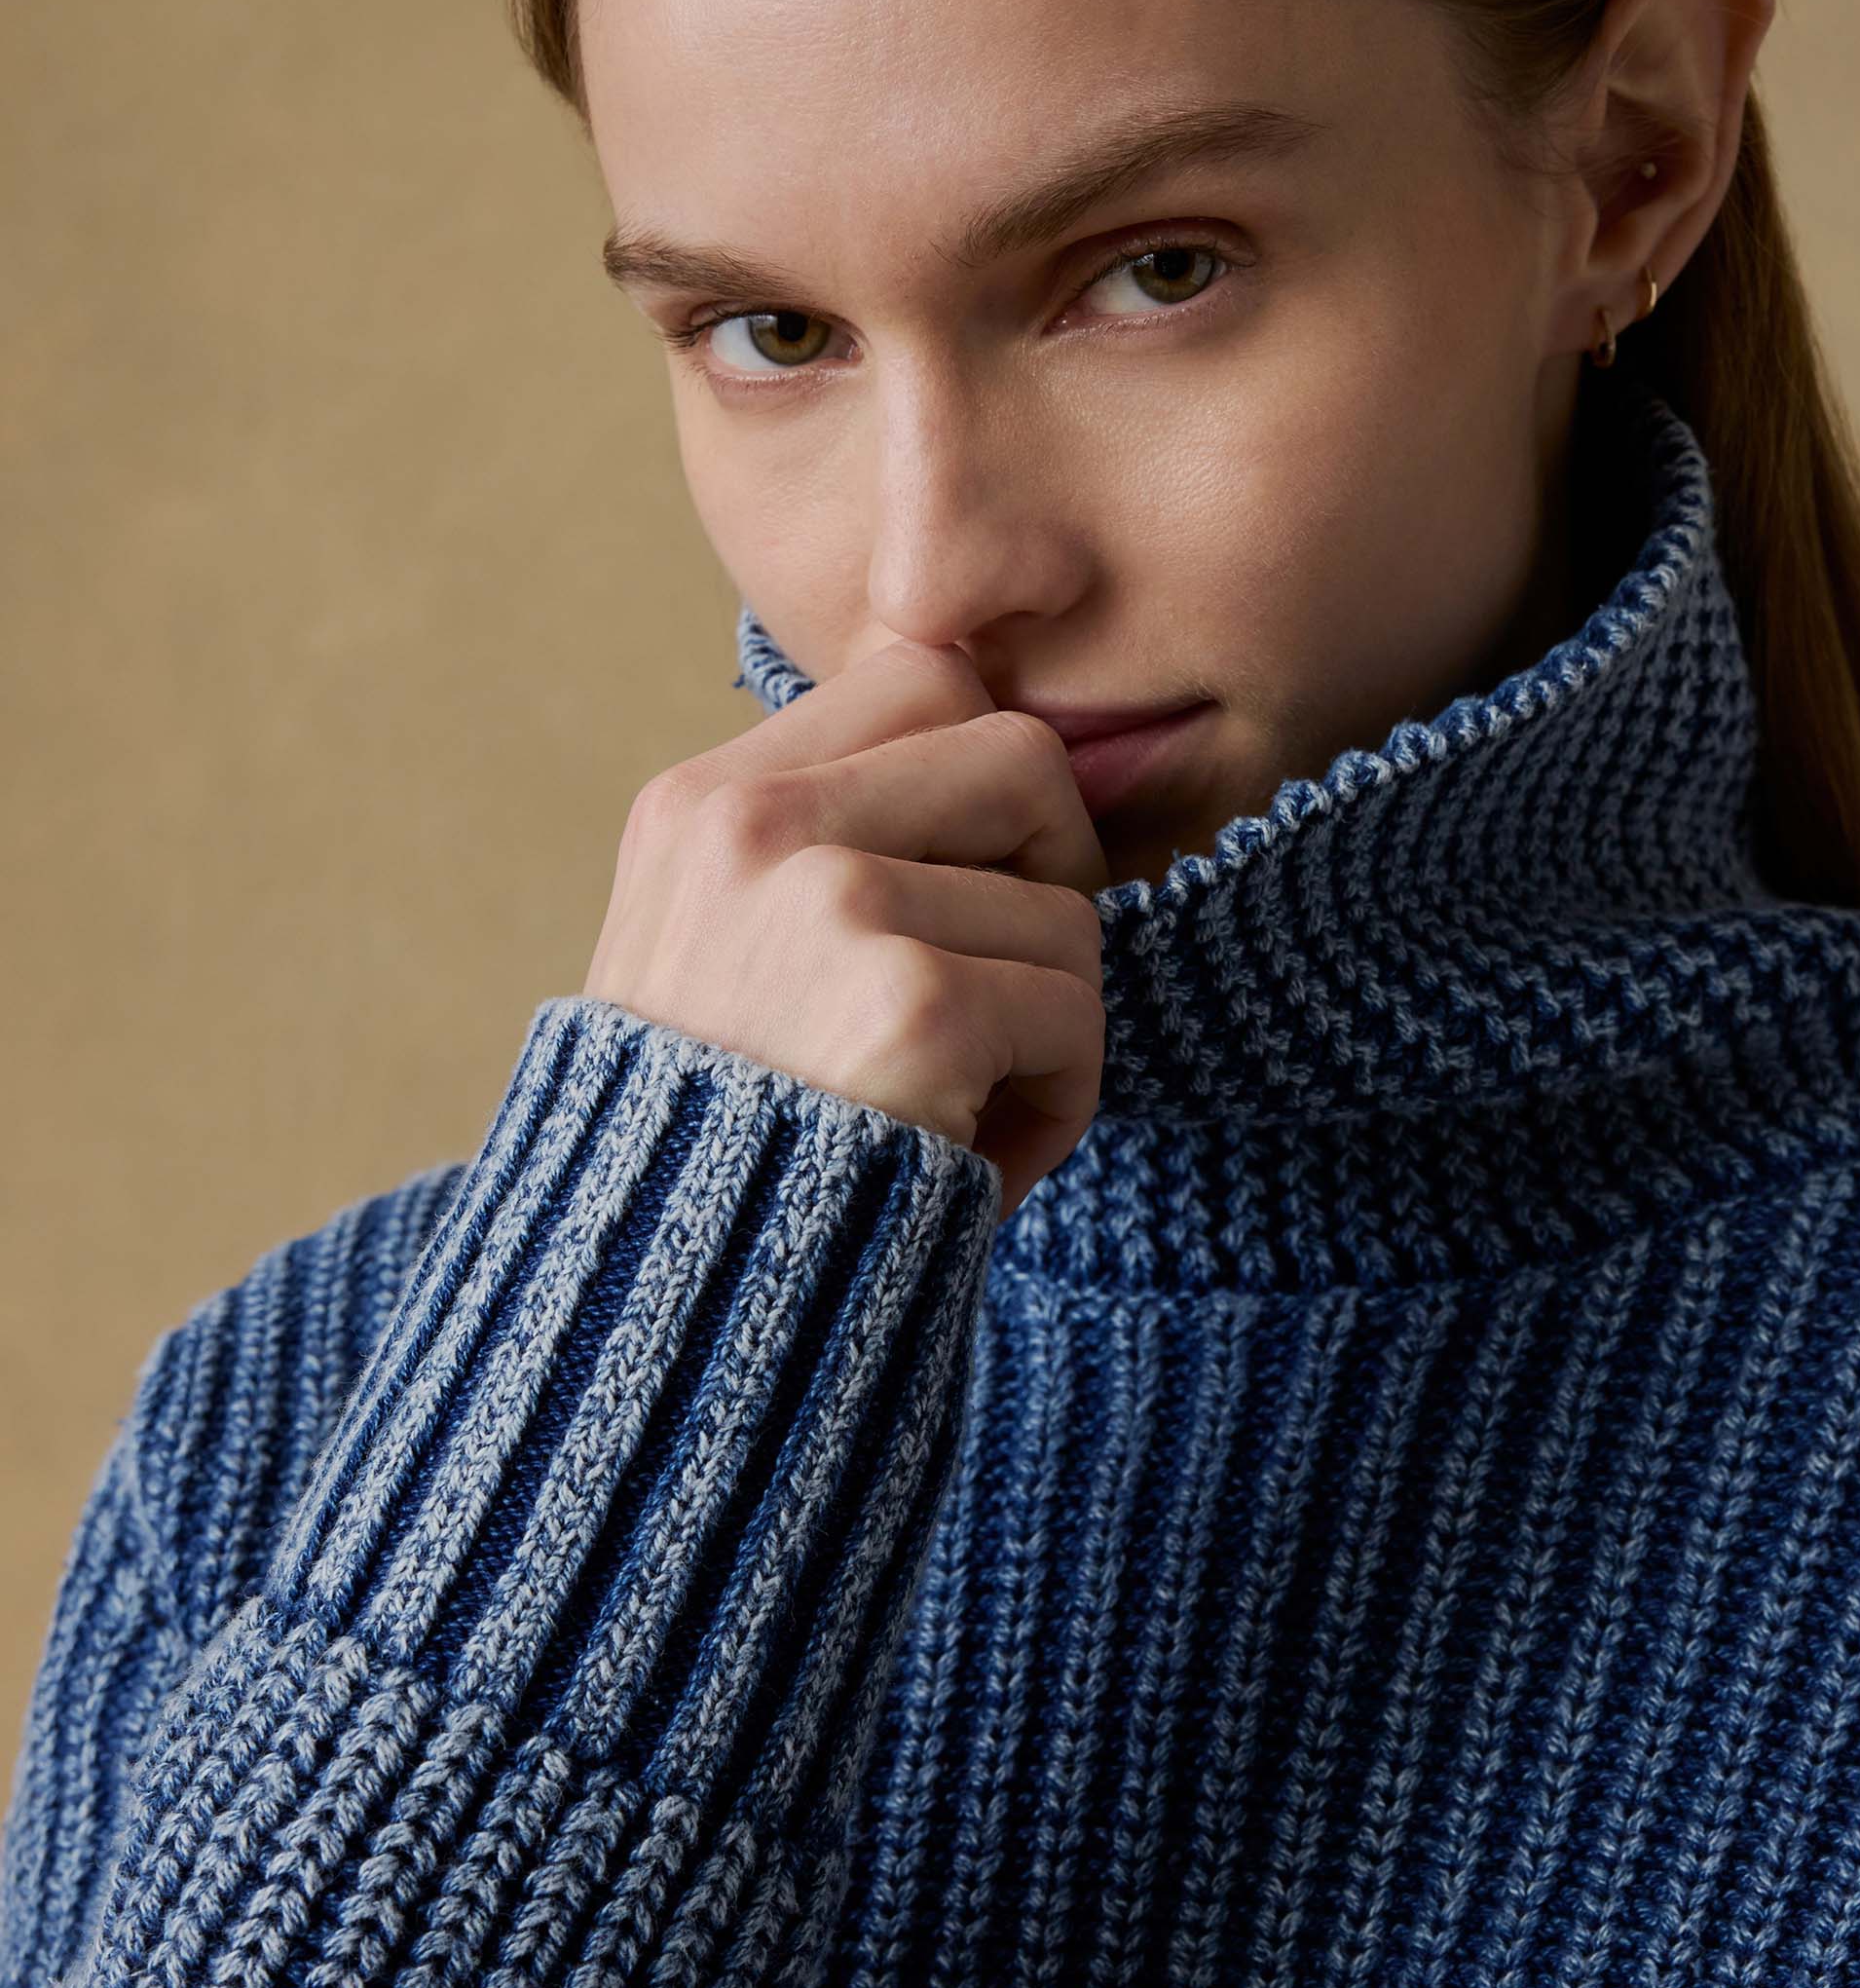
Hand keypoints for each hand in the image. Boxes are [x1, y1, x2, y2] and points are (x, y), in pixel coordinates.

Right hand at [583, 638, 1109, 1220]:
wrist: (656, 1312)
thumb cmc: (719, 1153)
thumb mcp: (718, 959)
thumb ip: (818, 852)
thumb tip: (1005, 747)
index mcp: (702, 803)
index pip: (921, 675)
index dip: (990, 784)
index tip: (974, 891)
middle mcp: (756, 827)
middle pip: (1022, 756)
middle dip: (1053, 878)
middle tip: (1006, 989)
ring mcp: (831, 903)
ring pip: (1068, 907)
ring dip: (1049, 1028)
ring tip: (960, 1111)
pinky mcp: (909, 1003)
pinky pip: (1074, 1012)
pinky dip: (1056, 1102)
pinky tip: (972, 1160)